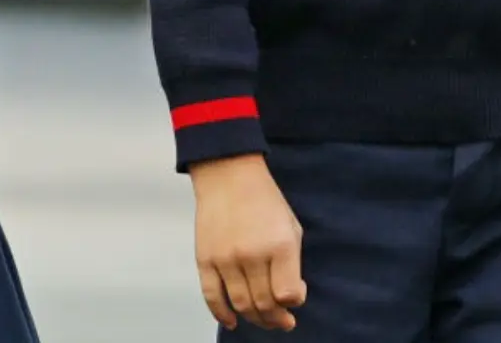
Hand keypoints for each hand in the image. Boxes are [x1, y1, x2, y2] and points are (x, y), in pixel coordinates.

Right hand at [189, 154, 305, 331]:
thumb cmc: (265, 201)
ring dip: (254, 319)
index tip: (296, 297)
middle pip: (264, 303)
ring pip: (241, 304)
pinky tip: (233, 322)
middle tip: (282, 321)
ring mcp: (226, 259)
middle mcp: (252, 255)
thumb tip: (289, 297)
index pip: (288, 293)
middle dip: (276, 318)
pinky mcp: (205, 261)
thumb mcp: (290, 226)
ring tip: (264, 320)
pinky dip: (223, 314)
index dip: (294, 302)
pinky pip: (212, 297)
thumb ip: (292, 262)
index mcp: (280, 245)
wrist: (229, 177)